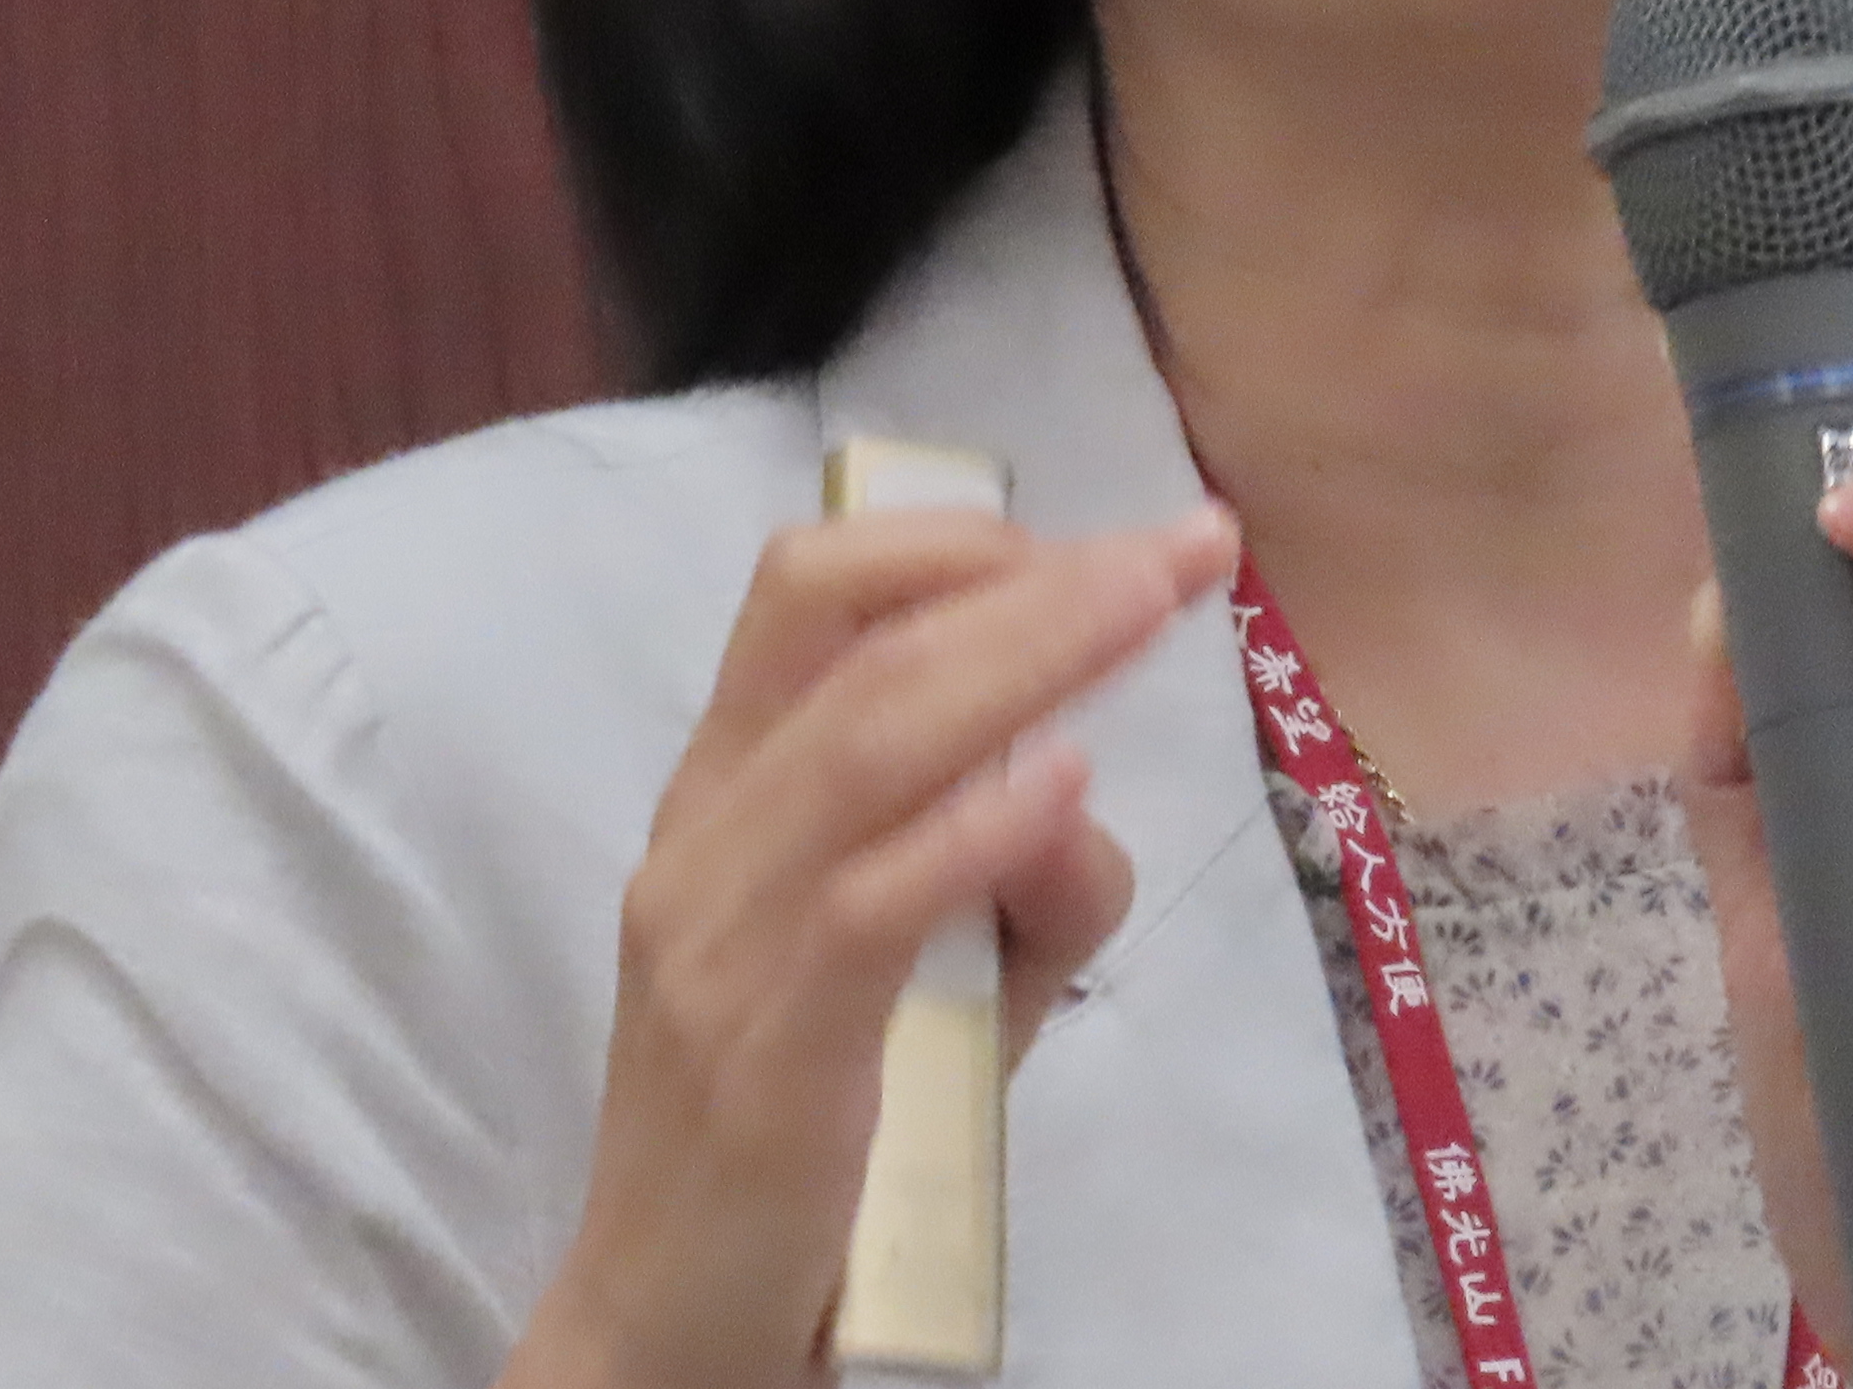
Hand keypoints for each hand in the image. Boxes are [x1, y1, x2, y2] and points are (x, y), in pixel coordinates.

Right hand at [507, 498, 1241, 1388]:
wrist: (669, 1320)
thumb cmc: (803, 1134)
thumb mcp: (925, 984)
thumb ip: (1015, 885)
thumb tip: (1086, 789)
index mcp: (724, 795)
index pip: (805, 597)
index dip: (953, 541)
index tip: (1098, 543)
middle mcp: (707, 841)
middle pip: (861, 648)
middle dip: (1038, 582)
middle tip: (1183, 547)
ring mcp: (720, 941)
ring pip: (866, 746)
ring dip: (1027, 660)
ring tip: (1147, 612)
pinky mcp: (765, 1052)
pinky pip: (866, 907)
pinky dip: (970, 831)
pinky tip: (1064, 786)